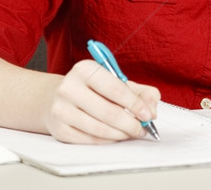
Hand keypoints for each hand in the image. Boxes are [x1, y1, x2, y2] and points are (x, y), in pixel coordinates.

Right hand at [43, 59, 160, 143]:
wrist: (57, 98)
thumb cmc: (94, 90)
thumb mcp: (117, 82)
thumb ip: (141, 92)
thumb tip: (152, 109)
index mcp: (85, 69)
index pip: (116, 89)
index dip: (135, 104)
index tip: (148, 115)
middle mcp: (69, 87)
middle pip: (108, 112)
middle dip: (131, 124)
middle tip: (142, 129)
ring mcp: (60, 109)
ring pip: (99, 129)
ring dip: (121, 134)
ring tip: (131, 132)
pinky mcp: (58, 129)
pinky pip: (89, 140)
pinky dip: (107, 141)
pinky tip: (115, 136)